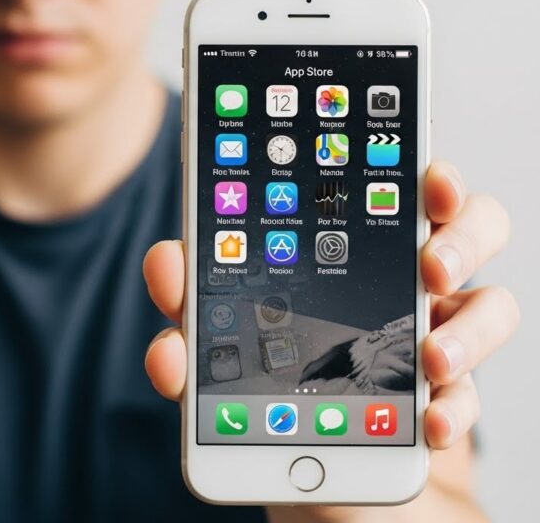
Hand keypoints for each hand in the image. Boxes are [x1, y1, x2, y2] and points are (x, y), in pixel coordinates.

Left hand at [142, 162, 516, 520]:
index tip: (427, 176)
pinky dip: (456, 408)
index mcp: (348, 256)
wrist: (309, 483)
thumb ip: (189, 309)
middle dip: (462, 237)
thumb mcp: (215, 353)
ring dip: (469, 328)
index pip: (394, 191)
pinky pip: (473, 392)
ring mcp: (431, 340)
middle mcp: (399, 286)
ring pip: (492, 305)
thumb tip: (165, 264)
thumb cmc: (266, 398)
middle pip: (468, 228)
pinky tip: (429, 424)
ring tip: (432, 358)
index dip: (423, 173)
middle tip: (430, 265)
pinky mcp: (446, 401)